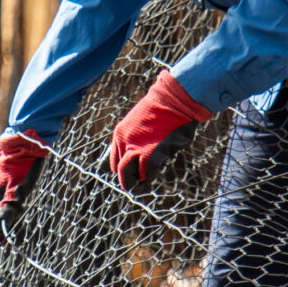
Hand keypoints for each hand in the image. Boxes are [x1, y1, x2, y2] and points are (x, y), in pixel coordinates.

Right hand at [0, 129, 49, 242]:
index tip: (8, 245)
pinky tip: (13, 212)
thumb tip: (4, 218)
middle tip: (8, 242)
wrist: (23, 146)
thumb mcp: (21, 185)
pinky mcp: (0, 187)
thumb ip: (11, 202)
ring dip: (1, 222)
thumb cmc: (23, 165)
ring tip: (13, 227)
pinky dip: (3, 213)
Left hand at [110, 71, 211, 189]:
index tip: (132, 173)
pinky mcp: (150, 155)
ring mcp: (136, 149)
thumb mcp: (141, 123)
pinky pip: (146, 174)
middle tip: (134, 186)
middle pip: (119, 169)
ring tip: (143, 186)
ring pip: (128, 174)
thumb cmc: (162, 111)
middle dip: (127, 179)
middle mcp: (124, 142)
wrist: (172, 100)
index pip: (115, 160)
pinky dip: (150, 176)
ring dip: (136, 182)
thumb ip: (136, 139)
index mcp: (120, 134)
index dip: (123, 169)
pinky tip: (157, 171)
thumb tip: (140, 155)